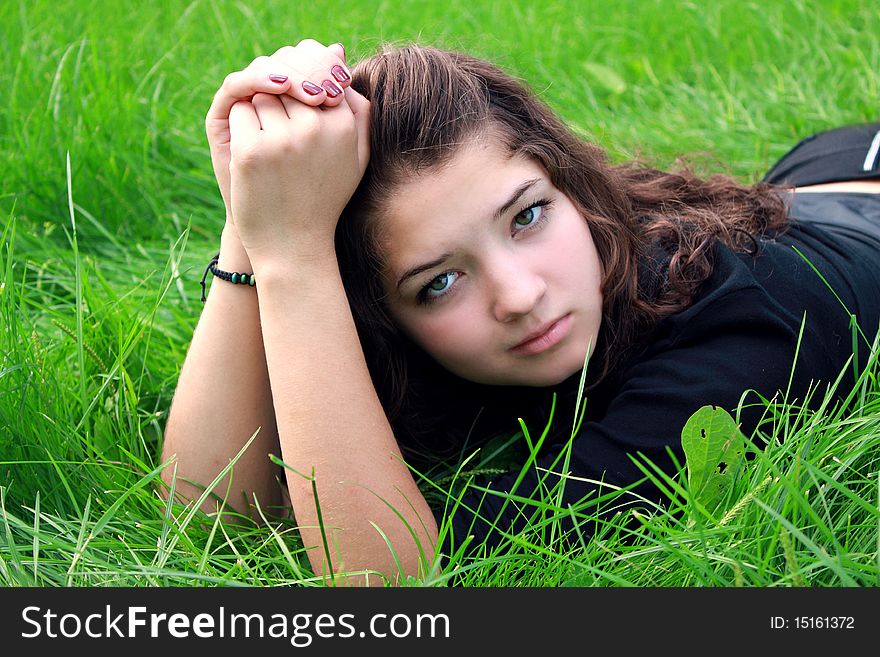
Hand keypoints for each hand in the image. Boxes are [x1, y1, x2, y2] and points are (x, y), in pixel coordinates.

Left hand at [205, 41, 351, 226]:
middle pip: (287, 78)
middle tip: (280, 128)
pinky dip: (242, 128)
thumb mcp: (356, 157)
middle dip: (280, 94)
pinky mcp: (252, 151)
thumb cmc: (325, 199)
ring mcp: (282, 139)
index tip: (298, 107)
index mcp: (344, 125)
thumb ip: (356, 107)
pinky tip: (254, 156)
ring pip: (262, 93)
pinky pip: (241, 112)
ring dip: (260, 112)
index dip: (303, 83)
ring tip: (271, 148)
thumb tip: (337, 52)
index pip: (318, 71)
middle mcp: (315, 128)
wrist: (295, 247)